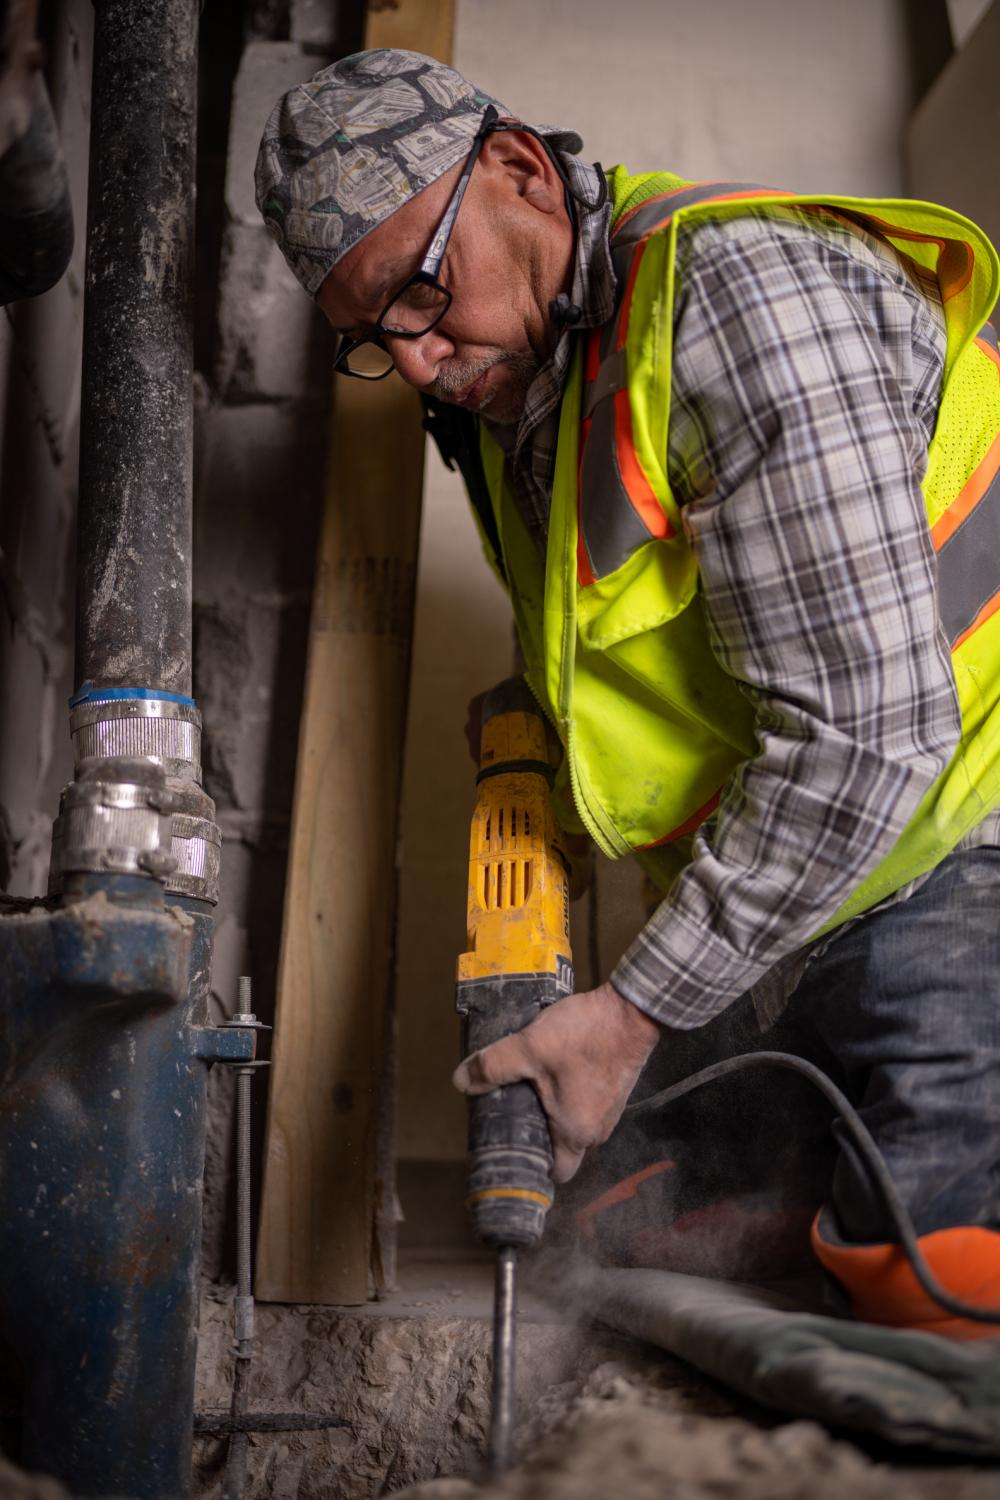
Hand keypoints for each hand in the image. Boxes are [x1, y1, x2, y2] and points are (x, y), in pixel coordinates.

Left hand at [452, 982, 660, 1182]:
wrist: (633, 1010)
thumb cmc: (586, 1035)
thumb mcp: (530, 1048)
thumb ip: (493, 1066)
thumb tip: (460, 1082)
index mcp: (576, 1132)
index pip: (556, 1173)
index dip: (533, 1164)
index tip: (510, 1143)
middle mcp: (597, 1130)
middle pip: (562, 1146)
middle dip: (537, 1130)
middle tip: (511, 1106)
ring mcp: (611, 1111)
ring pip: (573, 1123)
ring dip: (553, 1109)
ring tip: (529, 1083)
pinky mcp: (615, 1091)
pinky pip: (585, 1104)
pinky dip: (569, 1094)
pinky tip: (554, 1068)